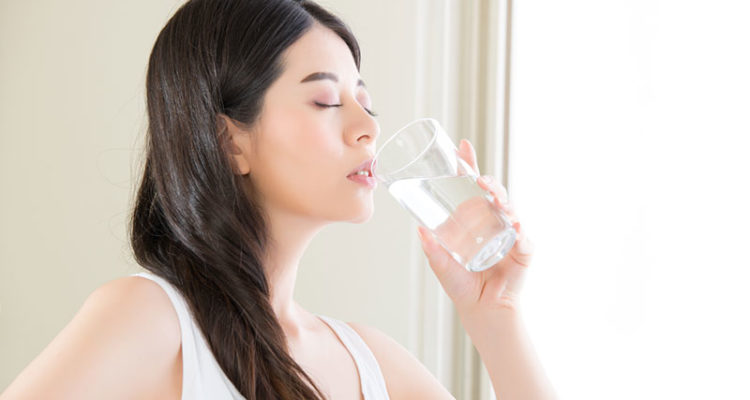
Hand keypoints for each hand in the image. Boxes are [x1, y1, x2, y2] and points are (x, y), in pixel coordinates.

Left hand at [416, 139, 534, 314]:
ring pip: (509, 209)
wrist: (481, 310)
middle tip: (479, 178)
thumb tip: (419, 229)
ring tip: (494, 198)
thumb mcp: (442, 264)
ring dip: (503, 200)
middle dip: (489, 181)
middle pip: (493, 192)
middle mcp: (492, 221)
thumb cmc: (462, 285)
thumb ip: (433, 249)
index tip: (463, 145)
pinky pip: (523, 238)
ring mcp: (509, 234)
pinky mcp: (523, 251)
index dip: (469, 166)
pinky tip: (514, 227)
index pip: (472, 186)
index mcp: (474, 219)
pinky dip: (519, 232)